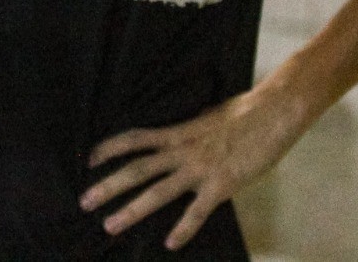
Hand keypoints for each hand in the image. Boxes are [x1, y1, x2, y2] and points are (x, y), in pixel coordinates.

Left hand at [81, 87, 305, 249]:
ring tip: (109, 226)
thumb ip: (189, 131)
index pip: (135, 139)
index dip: (110, 148)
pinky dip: (183, 229)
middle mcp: (182, 150)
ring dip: (131, 210)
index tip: (89, 159)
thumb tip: (179, 134)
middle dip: (108, 186)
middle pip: (136, 169)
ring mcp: (200, 169)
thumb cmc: (244, 112)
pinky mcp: (221, 185)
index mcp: (178, 132)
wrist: (273, 112)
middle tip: (84, 202)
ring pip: (157, 192)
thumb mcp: (207, 117)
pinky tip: (170, 244)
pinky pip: (197, 211)